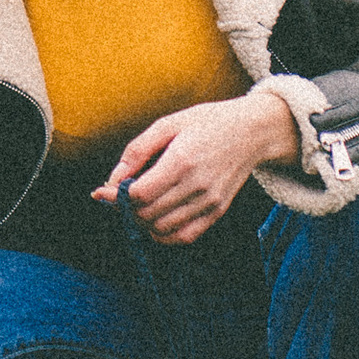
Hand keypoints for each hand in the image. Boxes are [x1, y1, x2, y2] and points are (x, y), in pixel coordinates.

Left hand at [98, 88, 299, 245]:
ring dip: (142, 221)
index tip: (105, 191)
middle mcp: (197, 185)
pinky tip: (157, 218)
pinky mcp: (217, 212)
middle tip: (122, 195)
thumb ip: (137, 151)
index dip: (116, 196)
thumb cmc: (208, 122)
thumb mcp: (168, 124)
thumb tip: (113, 179)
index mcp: (182, 160)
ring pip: (161, 229)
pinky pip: (184, 237)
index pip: (140, 194)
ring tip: (140, 204)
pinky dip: (163, 234)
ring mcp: (209, 202)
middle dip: (126, 208)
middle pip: (147, 214)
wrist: (253, 131)